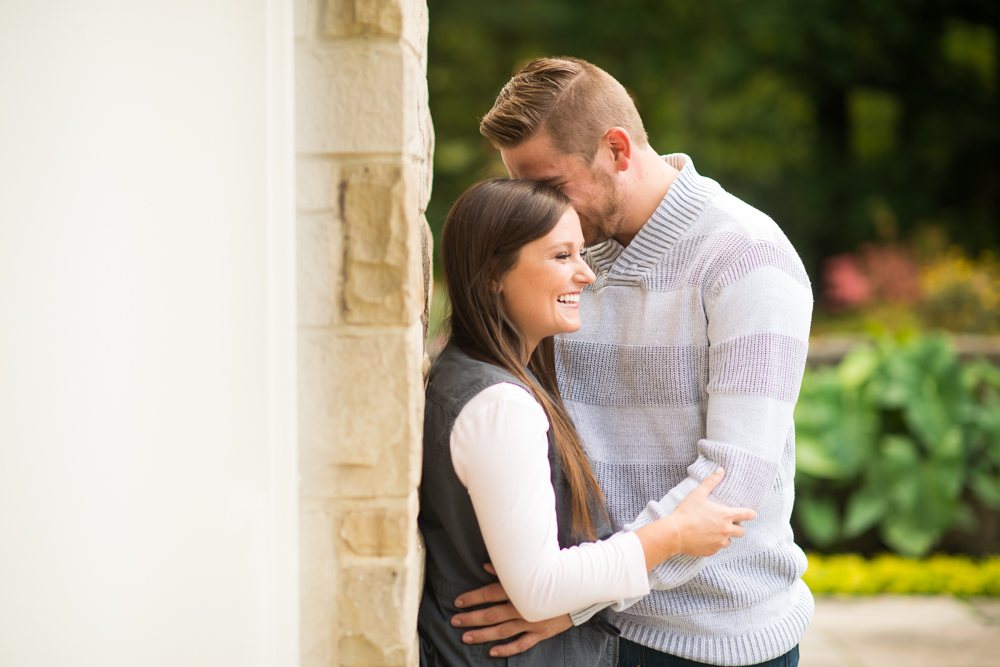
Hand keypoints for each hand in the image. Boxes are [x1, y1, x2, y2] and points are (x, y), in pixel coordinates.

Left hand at [451, 564, 573, 656]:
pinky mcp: (540, 632)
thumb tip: (485, 565)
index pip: (490, 593)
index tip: (458, 602)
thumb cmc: (551, 578)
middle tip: (455, 621)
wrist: (578, 590)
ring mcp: (531, 621)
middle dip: (471, 618)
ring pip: (502, 630)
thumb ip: (506, 571)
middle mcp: (522, 606)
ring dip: (483, 634)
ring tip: (466, 637)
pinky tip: (492, 652)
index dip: (473, 598)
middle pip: (491, 614)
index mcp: (518, 589)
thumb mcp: (530, 571)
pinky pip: (521, 644)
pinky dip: (507, 649)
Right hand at [669, 467, 756, 556]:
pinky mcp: (712, 551)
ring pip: (730, 541)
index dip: (751, 514)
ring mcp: (720, 542)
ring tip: (713, 530)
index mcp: (726, 515)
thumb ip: (711, 481)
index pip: (747, 515)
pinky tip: (704, 538)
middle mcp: (726, 530)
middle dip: (737, 527)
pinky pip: (718, 548)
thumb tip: (721, 470)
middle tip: (726, 522)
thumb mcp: (698, 494)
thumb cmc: (686, 512)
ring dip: (725, 536)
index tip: (750, 513)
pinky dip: (714, 543)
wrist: (675, 533)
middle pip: (742, 531)